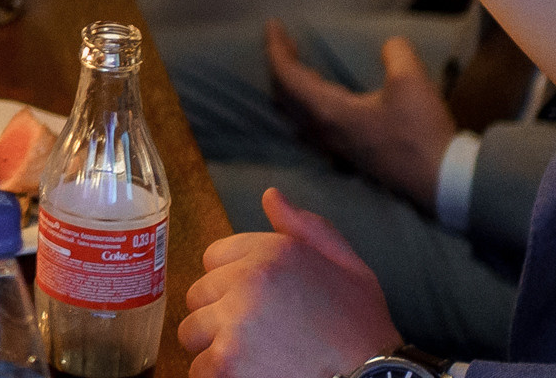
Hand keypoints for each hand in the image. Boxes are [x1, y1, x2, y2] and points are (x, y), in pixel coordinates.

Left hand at [179, 188, 399, 377]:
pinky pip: (200, 369)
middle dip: (218, 315)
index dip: (231, 283)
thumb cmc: (362, 329)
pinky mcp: (227, 362)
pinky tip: (252, 375)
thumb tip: (270, 196)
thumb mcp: (347, 266)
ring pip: (192, 332)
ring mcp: (234, 322)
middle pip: (198, 295)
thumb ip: (306, 227)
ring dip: (214, 347)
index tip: (254, 304)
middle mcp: (247, 280)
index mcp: (271, 252)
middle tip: (255, 336)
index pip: (213, 257)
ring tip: (253, 358)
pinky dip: (218, 377)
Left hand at [265, 22, 457, 210]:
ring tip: (296, 63)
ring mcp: (334, 147)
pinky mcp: (348, 155)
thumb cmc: (421, 132)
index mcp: (328, 111)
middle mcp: (323, 131)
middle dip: (279, 63)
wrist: (442, 181)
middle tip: (283, 40)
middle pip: (283, 94)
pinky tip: (319, 97)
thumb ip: (395, 53)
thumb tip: (389, 44)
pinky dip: (303, 102)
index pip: (286, 76)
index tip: (272, 25)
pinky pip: (309, 123)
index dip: (275, 48)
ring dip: (289, 85)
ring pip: (295, 112)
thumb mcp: (411, 81)